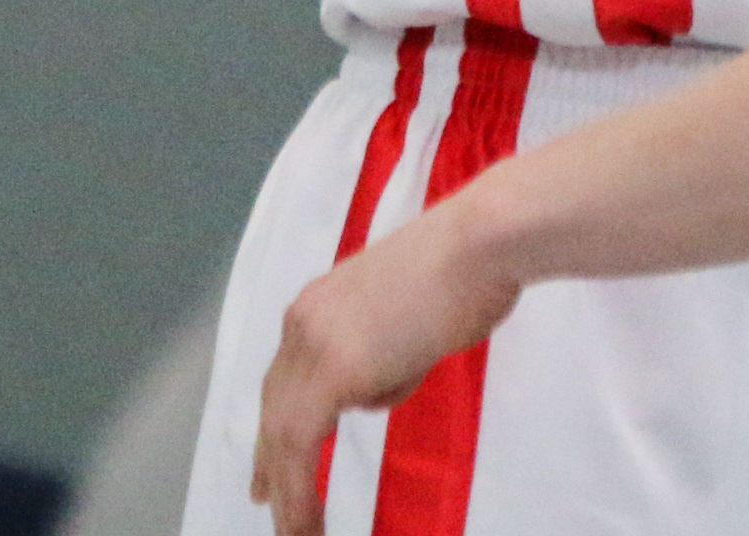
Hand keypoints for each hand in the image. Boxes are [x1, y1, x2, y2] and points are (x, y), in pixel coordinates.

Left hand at [251, 205, 519, 535]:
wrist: (482, 242)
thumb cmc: (470, 266)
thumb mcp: (411, 316)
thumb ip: (383, 352)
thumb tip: (375, 387)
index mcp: (321, 301)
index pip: (284, 374)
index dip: (275, 420)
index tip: (270, 461)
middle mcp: (305, 320)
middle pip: (273, 405)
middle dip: (268, 461)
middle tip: (267, 503)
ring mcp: (315, 344)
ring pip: (282, 435)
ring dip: (287, 492)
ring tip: (298, 534)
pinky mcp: (334, 372)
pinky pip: (302, 449)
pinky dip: (300, 495)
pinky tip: (308, 526)